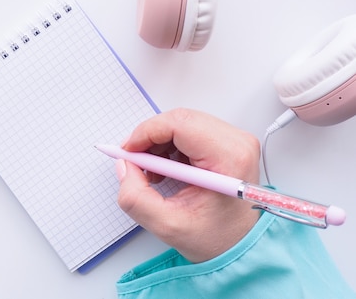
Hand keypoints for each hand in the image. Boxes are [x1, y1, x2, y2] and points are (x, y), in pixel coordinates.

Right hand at [116, 108, 260, 262]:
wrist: (241, 246)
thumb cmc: (216, 239)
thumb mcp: (167, 225)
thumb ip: (135, 197)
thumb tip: (124, 166)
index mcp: (229, 159)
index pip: (179, 124)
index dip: (146, 133)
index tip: (128, 151)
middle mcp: (237, 143)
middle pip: (180, 120)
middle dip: (150, 137)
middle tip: (135, 161)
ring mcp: (234, 141)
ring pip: (182, 123)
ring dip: (159, 143)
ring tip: (153, 172)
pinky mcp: (228, 143)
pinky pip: (190, 131)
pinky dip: (170, 145)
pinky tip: (166, 168)